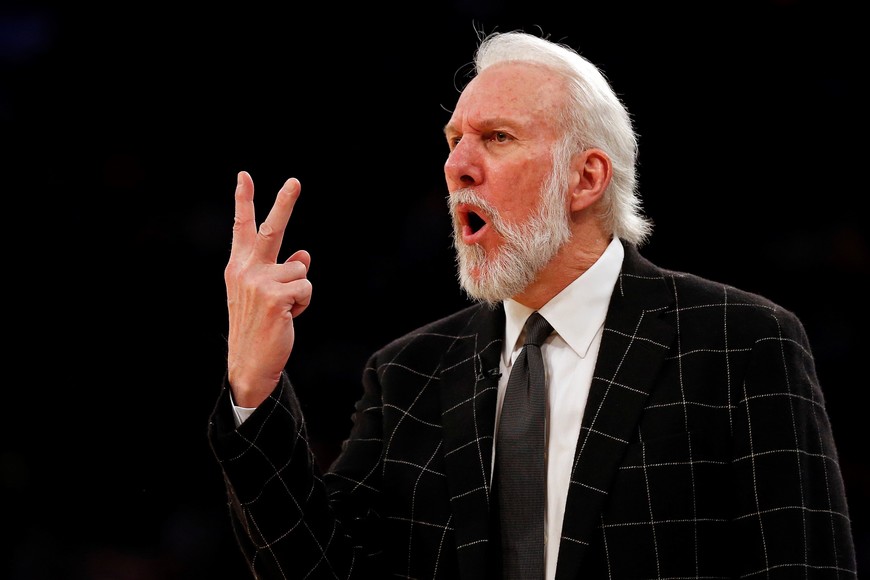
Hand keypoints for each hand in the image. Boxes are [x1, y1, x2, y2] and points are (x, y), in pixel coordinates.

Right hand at [224, 171, 311, 407]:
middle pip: (270, 229)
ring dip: (300, 292)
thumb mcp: (265, 296)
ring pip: (300, 270)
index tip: (244, 175)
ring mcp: (259, 282)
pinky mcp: (275, 296)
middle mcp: (245, 270)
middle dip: (284, 203)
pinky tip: (288, 318)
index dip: (243, 200)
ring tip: (283, 311)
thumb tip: (304, 254)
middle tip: (295, 181)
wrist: (250, 363)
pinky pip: (306, 286)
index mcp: (239, 267)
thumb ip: (281, 271)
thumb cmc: (259, 328)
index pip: (242, 228)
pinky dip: (303, 303)